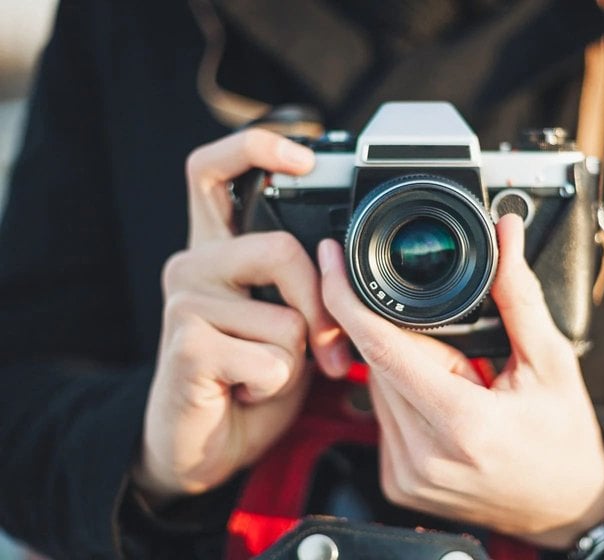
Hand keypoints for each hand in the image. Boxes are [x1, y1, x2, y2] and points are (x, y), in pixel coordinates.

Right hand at [133, 129, 350, 503]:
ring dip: (294, 361)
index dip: (256, 147)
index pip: (214, 169)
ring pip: (286, 318)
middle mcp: (194, 264)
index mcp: (218, 249)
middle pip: (282, 248)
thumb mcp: (287, 326)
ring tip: (262, 374)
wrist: (204, 445)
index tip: (303, 157)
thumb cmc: (249, 380)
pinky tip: (244, 392)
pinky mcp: (185, 344)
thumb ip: (306, 289)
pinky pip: (271, 360)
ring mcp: (184, 301)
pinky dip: (275, 386)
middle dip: (320, 309)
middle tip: (324, 352)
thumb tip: (346, 276)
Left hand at [318, 214, 603, 547]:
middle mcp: (424, 456)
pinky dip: (404, 397)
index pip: (382, 348)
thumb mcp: (550, 360)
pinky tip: (446, 405)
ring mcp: (407, 476)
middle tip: (460, 351)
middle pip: (379, 364)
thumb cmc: (562, 437)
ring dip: (405, 368)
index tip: (332, 259)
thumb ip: (518, 296)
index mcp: (463, 423)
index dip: (348, 297)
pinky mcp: (398, 484)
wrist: (565, 503)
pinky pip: (383, 419)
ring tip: (462, 382)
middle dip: (405, 336)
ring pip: (377, 389)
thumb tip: (505, 234)